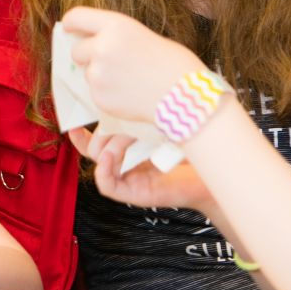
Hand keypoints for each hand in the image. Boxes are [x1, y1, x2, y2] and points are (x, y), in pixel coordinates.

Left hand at [61, 6, 204, 124]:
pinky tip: (130, 94)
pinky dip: (107, 94)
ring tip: (129, 81)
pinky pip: (95, 93)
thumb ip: (115, 37)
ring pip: (87, 74)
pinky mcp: (99, 98)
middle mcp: (102, 47)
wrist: (186, 98)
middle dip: (87, 56)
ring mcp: (98, 74)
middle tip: (109, 62)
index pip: (76, 16)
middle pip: (76, 50)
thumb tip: (95, 43)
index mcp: (116, 25)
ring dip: (100, 77)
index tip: (70, 29)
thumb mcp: (143, 35)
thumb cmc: (174, 64)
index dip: (71, 23)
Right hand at [68, 126, 214, 213]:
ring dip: (103, 150)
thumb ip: (143, 114)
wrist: (215, 172)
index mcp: (133, 148)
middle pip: (95, 150)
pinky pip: (108, 185)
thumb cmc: (195, 146)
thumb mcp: (163, 123)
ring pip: (100, 164)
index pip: (98, 141)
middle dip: (96, 136)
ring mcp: (130, 178)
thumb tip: (125, 95)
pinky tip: (111, 158)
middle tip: (105, 126)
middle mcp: (129, 163)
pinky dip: (104, 171)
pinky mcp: (135, 194)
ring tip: (118, 141)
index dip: (84, 134)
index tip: (75, 121)